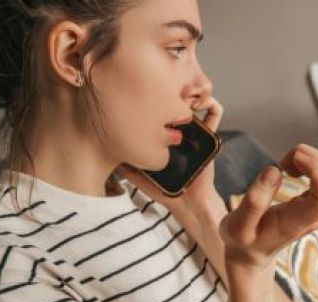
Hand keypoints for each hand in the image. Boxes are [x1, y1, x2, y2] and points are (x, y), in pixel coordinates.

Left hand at [119, 95, 226, 215]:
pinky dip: (211, 105)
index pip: (159, 105)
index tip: (144, 89)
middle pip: (178, 97)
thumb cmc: (163, 188)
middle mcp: (179, 127)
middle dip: (174, 85)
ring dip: (193, 91)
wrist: (187, 201)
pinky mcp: (210, 134)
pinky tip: (199, 106)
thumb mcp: (137, 172)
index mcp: (162, 132)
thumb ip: (123, 160)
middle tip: (164, 84)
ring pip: (198, 99)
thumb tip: (102, 146)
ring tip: (185, 94)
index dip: (155, 93)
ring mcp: (195, 129)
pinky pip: (215, 113)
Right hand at [220, 144, 317, 269]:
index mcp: (299, 222)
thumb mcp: (238, 227)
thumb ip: (254, 201)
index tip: (289, 163)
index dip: (316, 170)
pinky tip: (296, 170)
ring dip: (314, 159)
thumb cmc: (244, 241)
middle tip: (283, 164)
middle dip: (311, 158)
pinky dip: (316, 163)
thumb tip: (274, 171)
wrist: (253, 253)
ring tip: (288, 167)